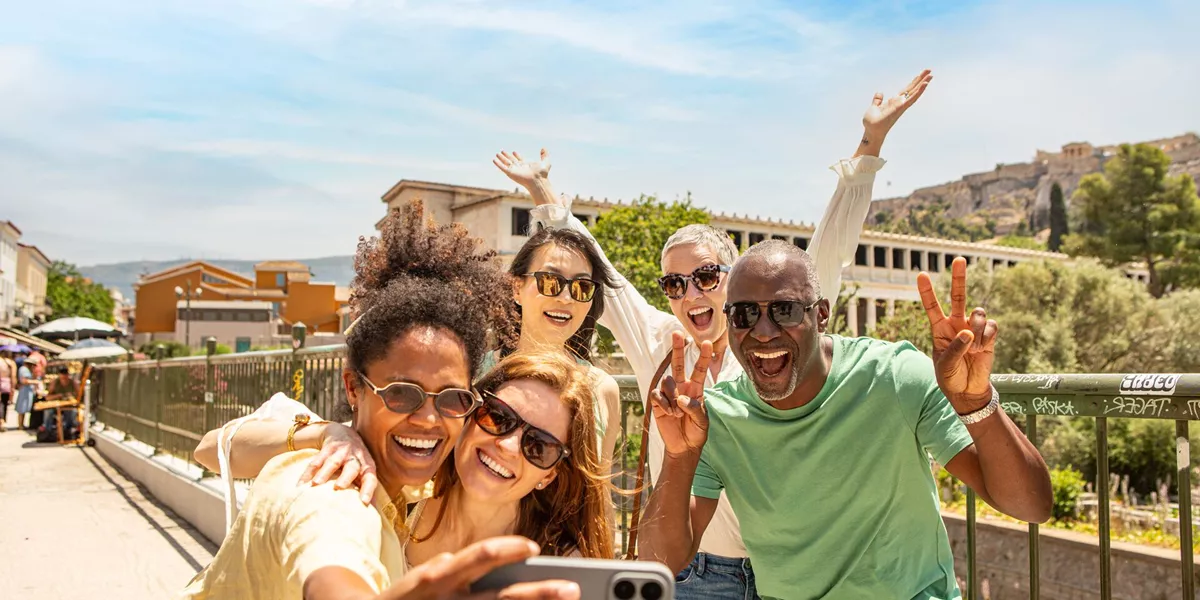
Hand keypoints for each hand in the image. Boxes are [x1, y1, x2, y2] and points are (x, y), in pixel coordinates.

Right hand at [299, 423, 377, 504]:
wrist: (342, 433)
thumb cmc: (356, 460)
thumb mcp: (364, 470)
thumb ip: (366, 488)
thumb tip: (371, 511)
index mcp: (366, 465)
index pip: (370, 478)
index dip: (368, 489)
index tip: (364, 502)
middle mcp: (355, 457)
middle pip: (352, 467)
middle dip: (346, 477)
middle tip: (339, 487)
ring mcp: (340, 452)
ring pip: (332, 462)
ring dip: (324, 472)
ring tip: (315, 484)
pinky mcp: (326, 449)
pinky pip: (316, 461)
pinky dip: (307, 473)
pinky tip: (300, 485)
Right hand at [380, 536, 579, 599]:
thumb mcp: (424, 579)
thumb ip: (452, 570)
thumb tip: (480, 561)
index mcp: (440, 577)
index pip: (480, 555)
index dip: (509, 549)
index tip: (534, 546)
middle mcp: (447, 598)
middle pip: (503, 597)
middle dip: (541, 593)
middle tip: (573, 588)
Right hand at [493, 149, 551, 194]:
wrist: (537, 180)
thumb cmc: (541, 173)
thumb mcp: (545, 162)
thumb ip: (545, 155)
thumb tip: (543, 148)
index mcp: (526, 165)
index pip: (519, 159)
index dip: (516, 155)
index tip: (514, 152)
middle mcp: (519, 167)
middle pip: (511, 160)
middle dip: (507, 156)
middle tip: (502, 151)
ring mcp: (514, 170)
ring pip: (506, 163)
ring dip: (501, 158)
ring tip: (497, 154)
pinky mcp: (510, 173)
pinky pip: (502, 167)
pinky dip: (498, 164)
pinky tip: (494, 160)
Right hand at [650, 332, 712, 457]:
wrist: (683, 446)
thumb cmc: (697, 432)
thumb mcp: (703, 422)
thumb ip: (695, 408)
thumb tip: (681, 399)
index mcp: (696, 389)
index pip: (700, 369)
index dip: (703, 356)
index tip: (708, 343)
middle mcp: (682, 388)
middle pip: (678, 364)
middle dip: (677, 349)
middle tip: (677, 333)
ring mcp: (669, 394)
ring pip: (667, 381)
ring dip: (673, 396)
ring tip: (677, 412)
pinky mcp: (658, 402)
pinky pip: (657, 394)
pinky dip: (664, 403)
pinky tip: (669, 413)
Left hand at [862, 69, 931, 137]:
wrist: (871, 132)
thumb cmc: (872, 123)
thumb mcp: (874, 108)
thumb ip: (877, 101)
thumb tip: (879, 94)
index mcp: (894, 102)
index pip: (906, 90)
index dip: (913, 82)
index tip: (920, 75)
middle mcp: (900, 103)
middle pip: (912, 89)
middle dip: (921, 79)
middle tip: (929, 70)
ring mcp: (901, 106)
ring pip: (914, 92)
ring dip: (923, 84)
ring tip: (931, 75)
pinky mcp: (901, 108)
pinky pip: (912, 98)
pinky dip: (919, 91)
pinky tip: (924, 84)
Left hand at [917, 257, 997, 412]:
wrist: (968, 390)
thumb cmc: (950, 377)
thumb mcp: (944, 366)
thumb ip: (954, 348)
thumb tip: (968, 332)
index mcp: (939, 329)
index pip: (932, 306)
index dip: (927, 291)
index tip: (920, 274)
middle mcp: (956, 324)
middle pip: (958, 296)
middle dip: (959, 277)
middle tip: (959, 259)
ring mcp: (973, 328)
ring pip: (978, 312)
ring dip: (976, 327)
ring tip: (973, 347)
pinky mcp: (989, 335)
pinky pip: (991, 326)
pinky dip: (987, 338)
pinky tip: (982, 349)